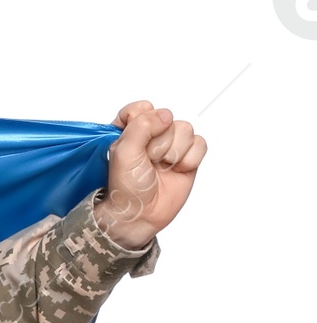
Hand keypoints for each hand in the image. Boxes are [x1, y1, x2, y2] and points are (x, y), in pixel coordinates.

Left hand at [95, 101, 205, 248]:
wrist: (139, 215)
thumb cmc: (126, 187)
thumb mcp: (123, 152)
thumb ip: (141, 126)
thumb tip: (165, 115)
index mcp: (130, 130)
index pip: (142, 107)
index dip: (143, 121)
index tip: (136, 140)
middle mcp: (152, 135)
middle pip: (168, 118)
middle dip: (159, 143)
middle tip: (148, 162)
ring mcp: (171, 146)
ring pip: (186, 130)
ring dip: (173, 152)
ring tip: (161, 168)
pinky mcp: (188, 158)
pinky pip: (200, 144)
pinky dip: (189, 159)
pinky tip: (176, 171)